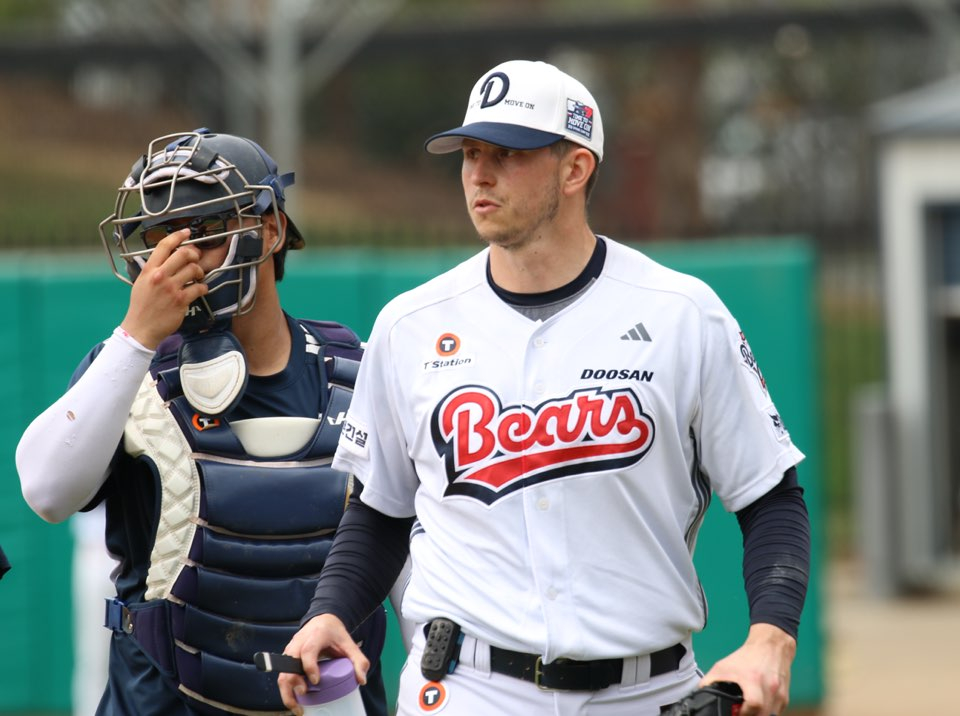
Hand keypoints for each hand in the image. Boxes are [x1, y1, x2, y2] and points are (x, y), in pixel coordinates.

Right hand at [120, 229, 207, 348]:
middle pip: (183, 254)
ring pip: (193, 269)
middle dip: (194, 253)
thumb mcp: (141, 282)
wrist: (141, 328)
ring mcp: (171, 288)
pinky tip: (200, 289)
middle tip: (196, 258)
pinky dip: (203, 287)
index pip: (164, 246)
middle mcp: (160, 276)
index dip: (177, 236)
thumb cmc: (141, 306)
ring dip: (199, 271)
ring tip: (198, 276)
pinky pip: (199, 288)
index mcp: (149, 270)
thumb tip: (167, 259)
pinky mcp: (181, 300)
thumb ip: (153, 270)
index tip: (186, 232)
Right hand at [277, 614, 368, 715]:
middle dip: (293, 681)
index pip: (308, 650)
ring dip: (286, 690)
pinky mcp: (287, 657)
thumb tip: (361, 680)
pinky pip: (283, 674)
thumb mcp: (349, 644)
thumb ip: (359, 661)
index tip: (316, 681)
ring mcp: (291, 649)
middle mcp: (300, 641)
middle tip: (304, 694)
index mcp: (316, 635)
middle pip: (290, 662)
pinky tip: (295, 700)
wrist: (323, 621)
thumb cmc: (335, 634)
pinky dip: (286, 689)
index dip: (310, 666)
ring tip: (297, 706)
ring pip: (282, 671)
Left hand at [698, 623, 795, 715]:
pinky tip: (758, 707)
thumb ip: (711, 681)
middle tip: (740, 712)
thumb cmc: (747, 656)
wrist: (771, 645)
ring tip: (748, 710)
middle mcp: (770, 688)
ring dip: (758, 715)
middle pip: (763, 714)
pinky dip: (766, 713)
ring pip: (770, 715)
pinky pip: (776, 713)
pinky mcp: (785, 698)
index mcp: (754, 679)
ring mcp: (780, 694)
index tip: (735, 713)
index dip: (743, 713)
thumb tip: (700, 693)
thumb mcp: (724, 666)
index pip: (753, 705)